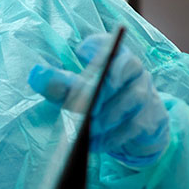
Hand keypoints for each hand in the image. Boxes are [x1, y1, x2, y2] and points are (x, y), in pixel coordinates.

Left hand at [28, 33, 169, 166]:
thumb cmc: (100, 105)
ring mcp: (147, 94)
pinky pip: (135, 126)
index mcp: (115, 59)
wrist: (133, 132)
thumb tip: (36, 74)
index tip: (81, 52)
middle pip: (126, 68)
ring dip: (107, 116)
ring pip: (133, 98)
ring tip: (86, 129)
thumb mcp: (77, 94)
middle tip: (85, 104)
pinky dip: (113, 136)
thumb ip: (59, 85)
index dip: (100, 45)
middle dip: (104, 85)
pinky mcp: (152, 118)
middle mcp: (135, 72)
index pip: (111, 44)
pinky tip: (95, 144)